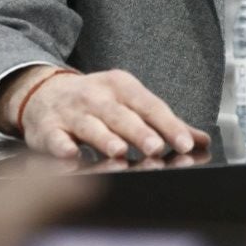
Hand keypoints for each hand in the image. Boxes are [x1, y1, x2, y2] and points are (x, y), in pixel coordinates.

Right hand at [0, 65, 210, 161]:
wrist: (43, 94)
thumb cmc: (96, 103)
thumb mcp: (130, 103)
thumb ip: (165, 123)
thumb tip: (202, 141)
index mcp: (121, 87)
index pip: (149, 105)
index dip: (168, 124)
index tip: (185, 143)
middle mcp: (96, 96)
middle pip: (121, 115)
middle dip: (139, 131)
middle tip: (155, 147)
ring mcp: (70, 112)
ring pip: (90, 125)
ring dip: (104, 139)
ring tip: (119, 152)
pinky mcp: (47, 129)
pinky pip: (55, 138)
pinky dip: (62, 148)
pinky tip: (71, 158)